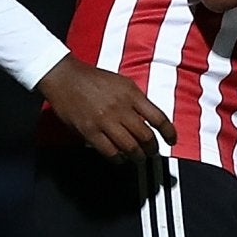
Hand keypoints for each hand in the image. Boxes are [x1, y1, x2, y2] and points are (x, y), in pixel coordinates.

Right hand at [38, 55, 176, 157]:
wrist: (64, 77)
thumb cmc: (92, 78)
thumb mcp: (122, 83)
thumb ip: (137, 100)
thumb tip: (150, 120)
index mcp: (131, 94)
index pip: (159, 118)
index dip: (169, 133)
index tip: (172, 140)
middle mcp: (120, 108)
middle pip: (146, 136)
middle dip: (152, 148)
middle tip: (152, 152)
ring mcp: (105, 120)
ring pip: (130, 147)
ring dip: (137, 156)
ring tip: (138, 157)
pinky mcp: (90, 131)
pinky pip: (110, 152)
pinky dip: (119, 159)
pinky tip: (120, 158)